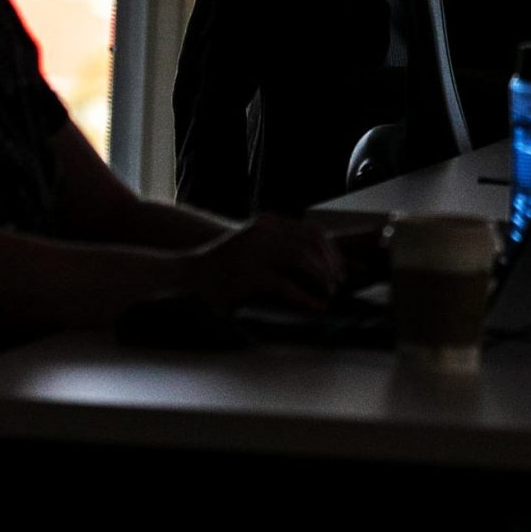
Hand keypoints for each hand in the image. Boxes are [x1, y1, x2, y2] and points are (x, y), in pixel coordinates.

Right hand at [186, 215, 341, 312]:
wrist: (188, 271)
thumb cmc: (227, 262)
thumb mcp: (255, 245)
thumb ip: (283, 247)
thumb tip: (325, 262)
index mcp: (268, 224)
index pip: (313, 232)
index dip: (333, 252)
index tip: (342, 269)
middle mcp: (263, 233)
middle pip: (312, 245)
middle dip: (331, 266)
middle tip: (338, 284)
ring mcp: (254, 252)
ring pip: (303, 260)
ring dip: (321, 279)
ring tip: (328, 294)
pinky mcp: (247, 276)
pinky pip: (285, 285)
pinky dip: (305, 297)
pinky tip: (315, 306)